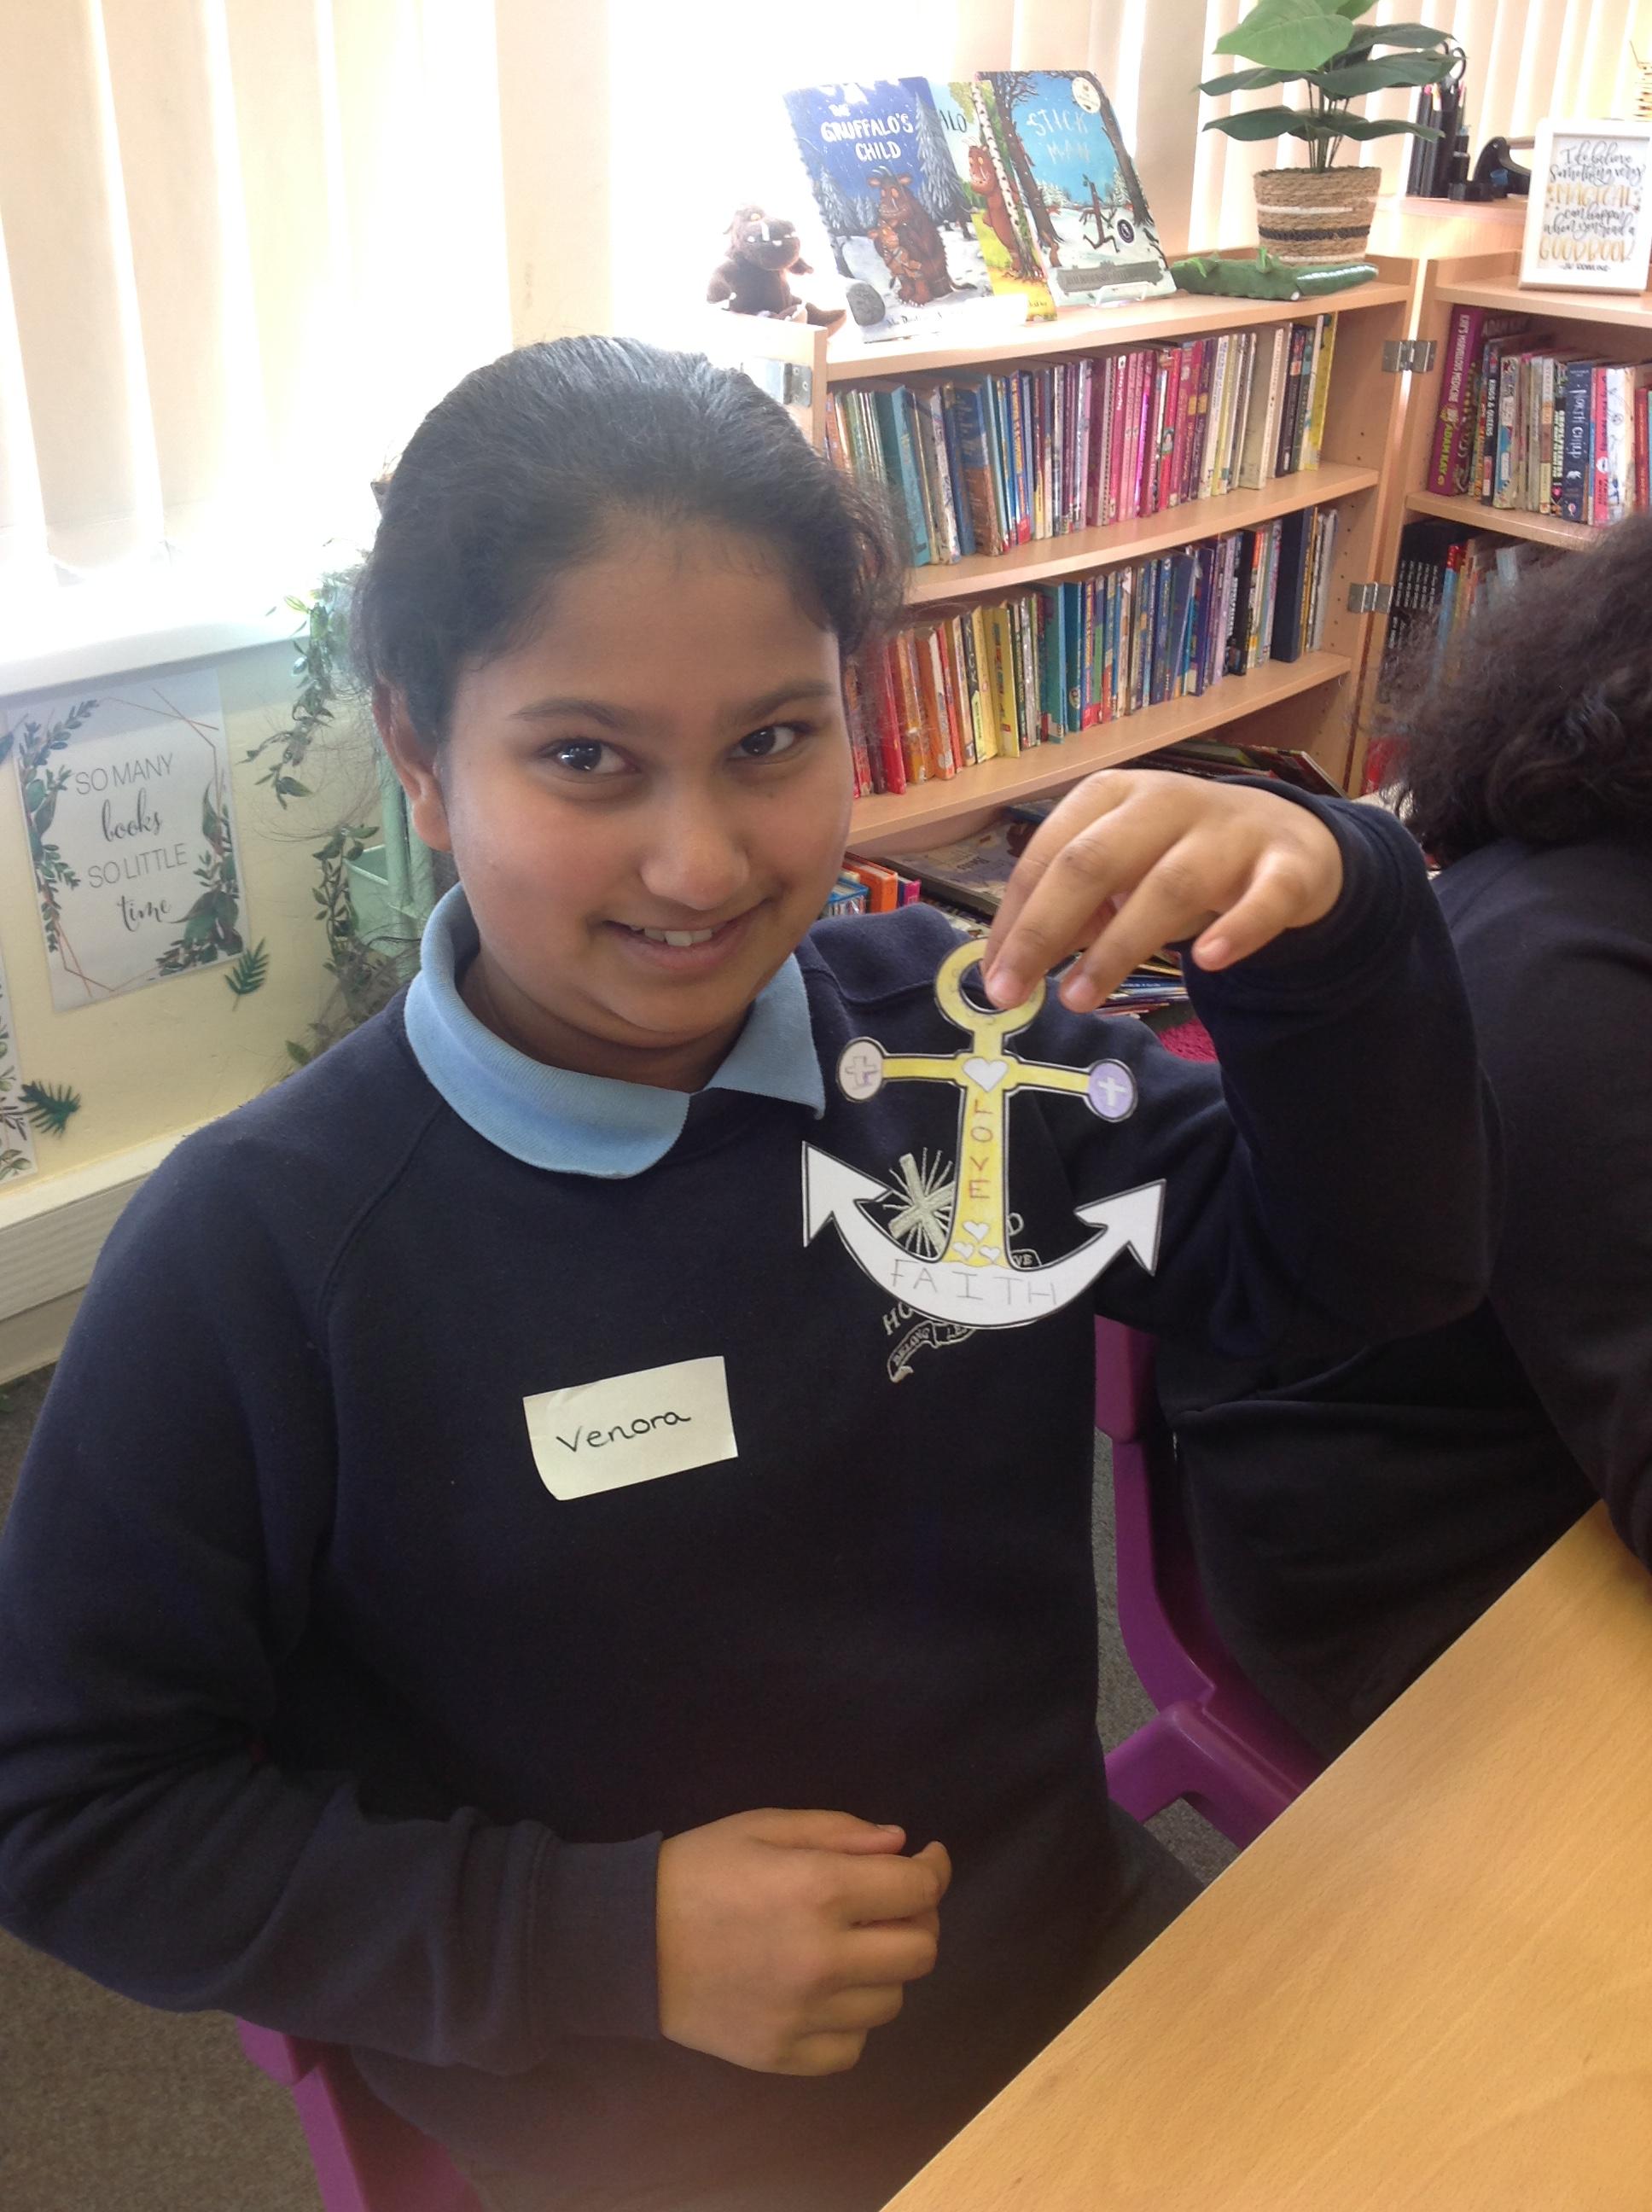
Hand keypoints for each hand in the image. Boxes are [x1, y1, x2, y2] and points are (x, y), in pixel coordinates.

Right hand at [656, 1809, 949, 2076]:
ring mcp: (804, 2016)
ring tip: (852, 1947)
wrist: (628, 1942)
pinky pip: (852, 2047)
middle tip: (894, 1904)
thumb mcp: (764, 1826)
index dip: (933, 1870)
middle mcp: (823, 1959)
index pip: (917, 1890)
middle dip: (918, 1920)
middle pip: (920, 1952)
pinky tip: (826, 1992)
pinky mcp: (783, 2057)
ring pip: (891, 2002)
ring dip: (884, 1970)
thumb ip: (839, 1832)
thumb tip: (900, 1847)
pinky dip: (851, 2019)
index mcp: (820, 1890)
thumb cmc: (697, 1870)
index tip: (927, 1860)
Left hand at [983, 770, 1343, 1012]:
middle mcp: (1166, 802)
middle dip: (1045, 929)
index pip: (1050, 854)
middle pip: (1094, 862)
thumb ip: (1071, 910)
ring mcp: (1229, 832)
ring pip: (1168, 886)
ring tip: (1078, 999)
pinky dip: (1238, 927)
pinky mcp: (1287, 867)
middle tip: (1013, 993)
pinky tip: (1208, 960)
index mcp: (1112, 796)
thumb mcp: (1118, 868)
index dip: (1016, 918)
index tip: (993, 978)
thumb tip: (1012, 966)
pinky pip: (1265, 898)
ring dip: (1117, 947)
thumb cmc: (1178, 854)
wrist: (1288, 838)